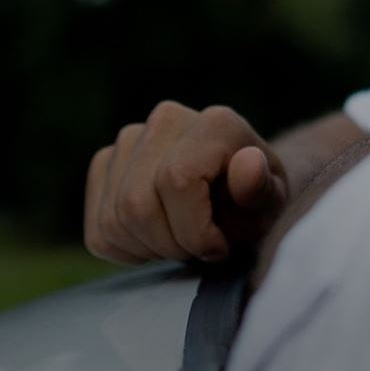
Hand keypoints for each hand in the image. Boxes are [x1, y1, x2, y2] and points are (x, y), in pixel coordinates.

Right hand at [85, 101, 284, 264]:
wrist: (233, 196)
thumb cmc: (253, 204)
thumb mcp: (270, 206)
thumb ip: (261, 189)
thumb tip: (248, 162)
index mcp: (214, 124)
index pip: (177, 182)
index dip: (194, 232)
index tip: (218, 247)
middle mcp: (166, 120)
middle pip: (138, 205)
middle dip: (170, 246)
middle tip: (199, 250)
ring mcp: (129, 140)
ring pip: (114, 220)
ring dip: (149, 250)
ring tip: (180, 242)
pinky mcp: (104, 164)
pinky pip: (99, 230)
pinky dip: (127, 251)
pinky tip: (156, 239)